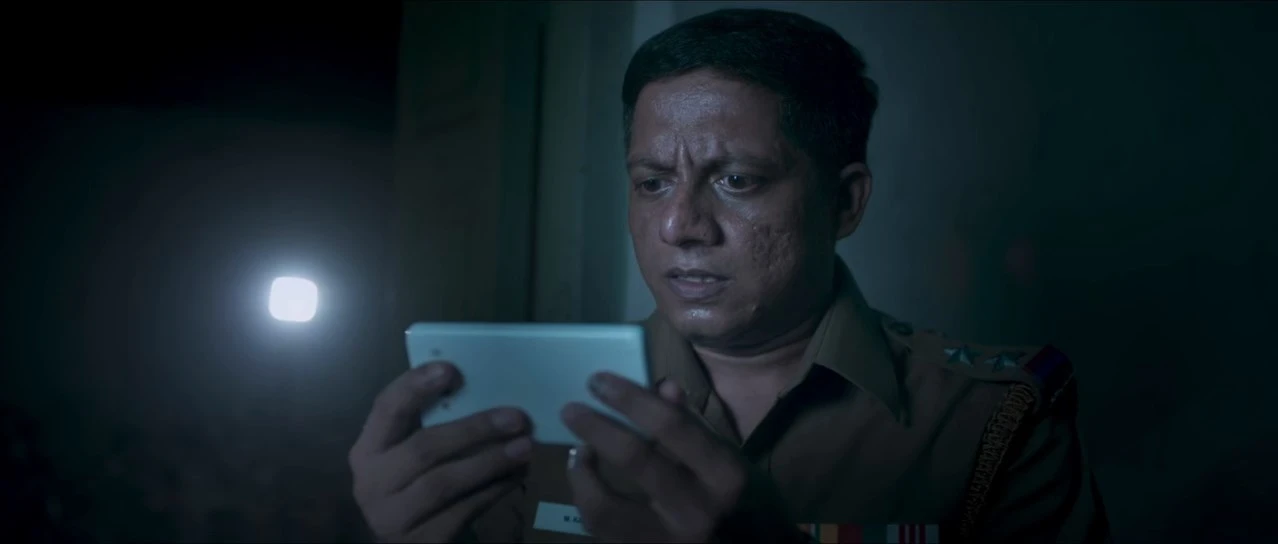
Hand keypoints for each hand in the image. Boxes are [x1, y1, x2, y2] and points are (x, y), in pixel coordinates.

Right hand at [349, 362, 534, 542]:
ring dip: (490, 461)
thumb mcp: (412, 453)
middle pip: (424, 448)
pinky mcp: (421, 541)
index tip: (451, 369)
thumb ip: (433, 425)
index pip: (386, 409)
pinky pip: (463, 511)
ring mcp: (392, 516)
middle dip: (474, 429)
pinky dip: (494, 490)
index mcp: (368, 449)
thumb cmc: (415, 484)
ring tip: (525, 447)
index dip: (415, 386)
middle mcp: (371, 482)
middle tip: (516, 417)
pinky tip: (516, 474)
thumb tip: (484, 389)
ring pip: (444, 482)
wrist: (409, 541)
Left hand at [560, 374, 795, 542]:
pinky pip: (599, 523)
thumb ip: (689, 423)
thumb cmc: (718, 492)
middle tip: (571, 407)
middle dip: (598, 428)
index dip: (632, 400)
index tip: (600, 381)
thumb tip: (666, 387)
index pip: (674, 428)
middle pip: (636, 459)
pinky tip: (580, 466)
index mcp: (723, 476)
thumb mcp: (714, 456)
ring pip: (607, 504)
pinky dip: (583, 491)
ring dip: (584, 467)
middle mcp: (697, 511)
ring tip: (576, 443)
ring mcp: (666, 539)